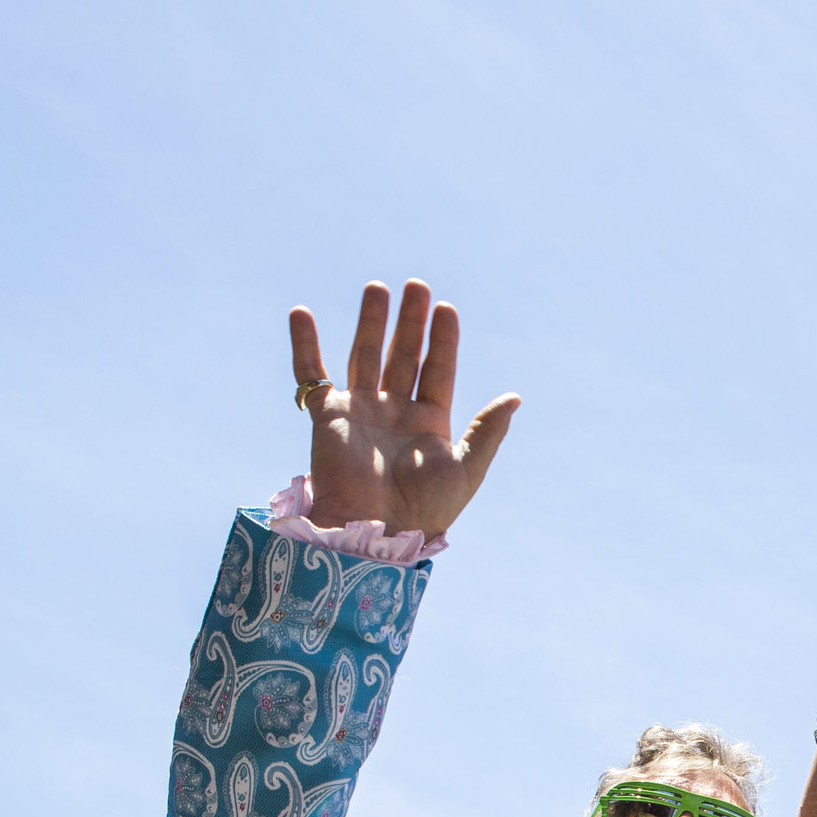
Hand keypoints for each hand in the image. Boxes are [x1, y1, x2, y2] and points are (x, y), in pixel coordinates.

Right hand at [291, 280, 519, 535]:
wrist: (376, 530)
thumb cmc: (426, 509)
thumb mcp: (467, 469)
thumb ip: (487, 431)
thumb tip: (514, 397)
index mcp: (431, 423)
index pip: (438, 370)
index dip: (443, 340)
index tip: (446, 309)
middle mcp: (396, 412)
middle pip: (404, 355)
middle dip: (410, 322)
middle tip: (417, 285)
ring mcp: (362, 411)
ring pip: (366, 356)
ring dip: (372, 322)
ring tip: (379, 288)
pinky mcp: (328, 416)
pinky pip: (311, 375)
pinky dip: (304, 345)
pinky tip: (301, 313)